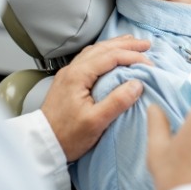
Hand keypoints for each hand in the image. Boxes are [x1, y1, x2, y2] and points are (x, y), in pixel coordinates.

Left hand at [41, 34, 151, 161]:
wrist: (41, 146)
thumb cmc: (67, 137)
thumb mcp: (95, 122)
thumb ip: (117, 101)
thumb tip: (137, 84)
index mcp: (78, 75)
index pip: (111, 56)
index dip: (132, 56)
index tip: (149, 63)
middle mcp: (72, 69)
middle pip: (103, 48)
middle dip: (127, 44)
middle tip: (147, 44)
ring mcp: (69, 73)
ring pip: (96, 50)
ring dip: (116, 45)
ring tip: (132, 43)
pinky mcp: (68, 80)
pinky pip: (90, 57)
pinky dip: (105, 52)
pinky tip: (111, 54)